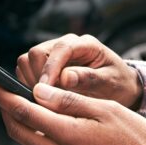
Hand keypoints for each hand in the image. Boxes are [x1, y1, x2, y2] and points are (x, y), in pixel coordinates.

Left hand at [0, 79, 145, 144]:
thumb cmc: (137, 138)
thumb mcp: (106, 110)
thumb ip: (69, 101)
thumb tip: (37, 91)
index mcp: (68, 135)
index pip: (23, 112)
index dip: (1, 96)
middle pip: (18, 132)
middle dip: (3, 111)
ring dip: (18, 125)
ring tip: (16, 105)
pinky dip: (36, 139)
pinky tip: (43, 127)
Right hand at [16, 34, 143, 109]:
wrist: (119, 86)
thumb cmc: (117, 83)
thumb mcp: (110, 82)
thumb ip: (89, 79)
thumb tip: (65, 77)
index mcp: (85, 44)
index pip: (60, 49)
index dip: (51, 68)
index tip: (47, 90)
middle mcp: (66, 44)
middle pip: (36, 53)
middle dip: (38, 77)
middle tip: (47, 99)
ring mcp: (53, 53)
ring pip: (27, 61)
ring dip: (32, 82)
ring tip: (47, 100)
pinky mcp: (45, 64)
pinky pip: (27, 70)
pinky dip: (30, 84)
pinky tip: (44, 98)